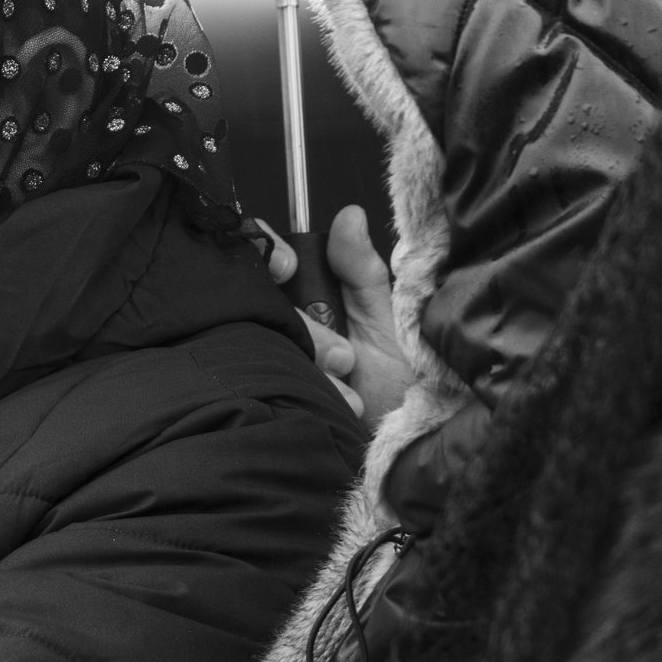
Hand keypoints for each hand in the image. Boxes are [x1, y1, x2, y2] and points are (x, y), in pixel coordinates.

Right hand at [260, 205, 411, 425]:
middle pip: (262, 301)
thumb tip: (349, 214)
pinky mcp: (266, 392)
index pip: (267, 257)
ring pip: (262, 339)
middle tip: (343, 353)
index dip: (268, 254)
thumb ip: (362, 270)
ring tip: (351, 380)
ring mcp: (273, 356)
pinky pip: (258, 378)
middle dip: (307, 328)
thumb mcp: (387, 320)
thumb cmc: (402, 382)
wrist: (400, 447)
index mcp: (312, 295)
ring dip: (311, 361)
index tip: (285, 267)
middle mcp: (286, 322)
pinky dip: (304, 387)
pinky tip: (336, 400)